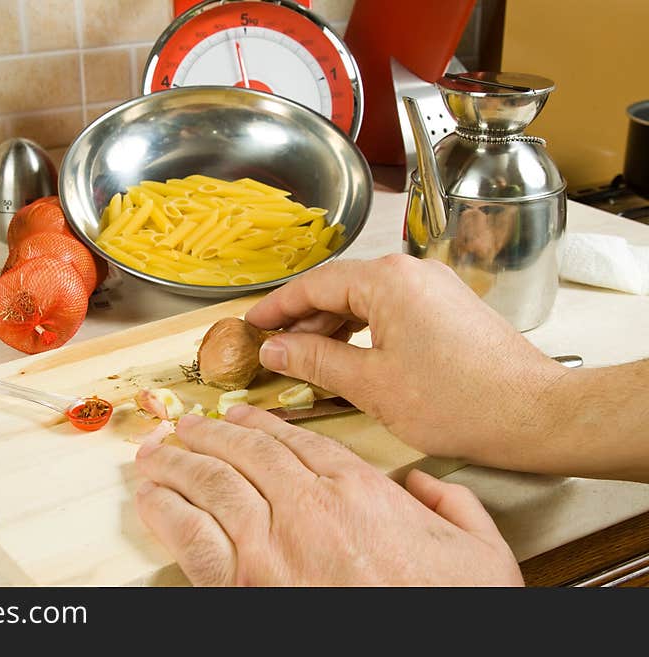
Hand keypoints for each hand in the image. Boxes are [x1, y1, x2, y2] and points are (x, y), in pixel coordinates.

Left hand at [135, 405, 522, 585]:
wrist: (417, 650)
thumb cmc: (448, 606)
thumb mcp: (477, 549)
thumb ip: (452, 503)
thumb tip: (425, 485)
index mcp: (358, 490)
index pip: (295, 442)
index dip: (258, 424)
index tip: (237, 416)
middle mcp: (307, 506)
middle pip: (245, 453)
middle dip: (208, 434)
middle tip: (184, 424)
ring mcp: (271, 545)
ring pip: (212, 483)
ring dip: (178, 462)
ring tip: (156, 450)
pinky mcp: (244, 586)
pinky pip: (193, 536)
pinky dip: (166, 511)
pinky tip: (150, 497)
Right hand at [245, 255, 570, 470]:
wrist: (533, 414)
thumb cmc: (456, 401)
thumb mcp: (370, 384)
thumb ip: (315, 360)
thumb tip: (274, 349)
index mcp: (387, 280)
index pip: (314, 285)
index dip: (277, 307)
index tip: (251, 324)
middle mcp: (411, 272)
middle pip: (339, 289)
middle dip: (303, 321)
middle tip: (273, 349)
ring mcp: (433, 288)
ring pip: (365, 301)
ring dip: (332, 329)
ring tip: (305, 360)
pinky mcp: (447, 308)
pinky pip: (391, 311)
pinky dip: (363, 332)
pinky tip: (349, 359)